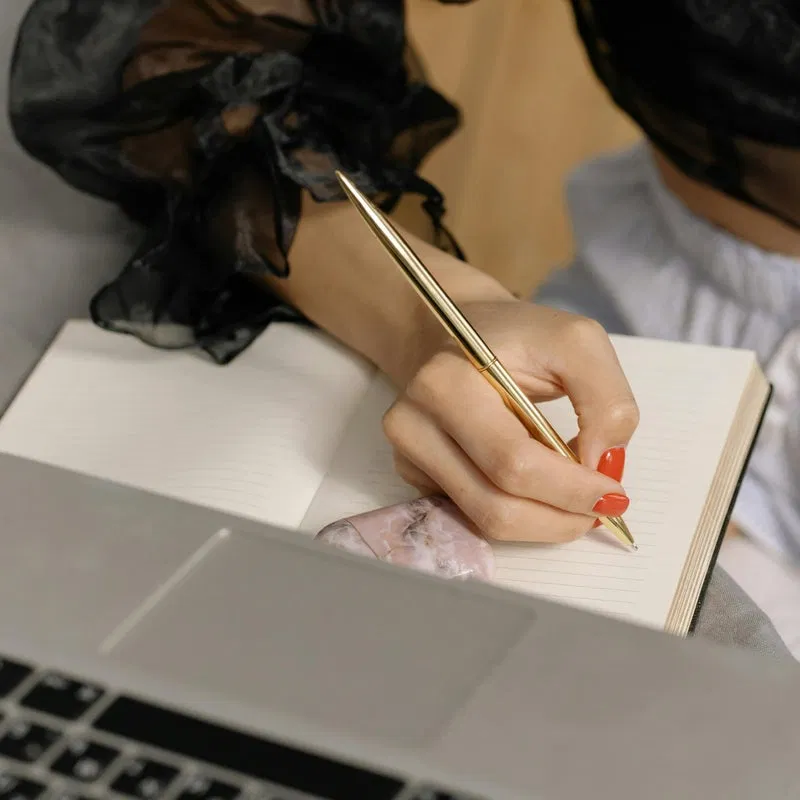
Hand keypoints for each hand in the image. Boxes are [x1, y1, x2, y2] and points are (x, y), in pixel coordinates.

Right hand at [382, 296, 639, 542]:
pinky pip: (474, 516)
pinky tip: (538, 488)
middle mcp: (412, 424)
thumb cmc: (517, 337)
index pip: (512, 461)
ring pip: (485, 522)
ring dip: (543, 524)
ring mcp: (407, 454)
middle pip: (496, 505)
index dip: (570, 489)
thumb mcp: (576, 343)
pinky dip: (519, 515)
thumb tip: (601, 465)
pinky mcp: (413, 474)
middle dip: (560, 518)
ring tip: (575, 501)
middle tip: (601, 510)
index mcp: (445, 383)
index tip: (614, 495)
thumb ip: (605, 398)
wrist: (457, 335)